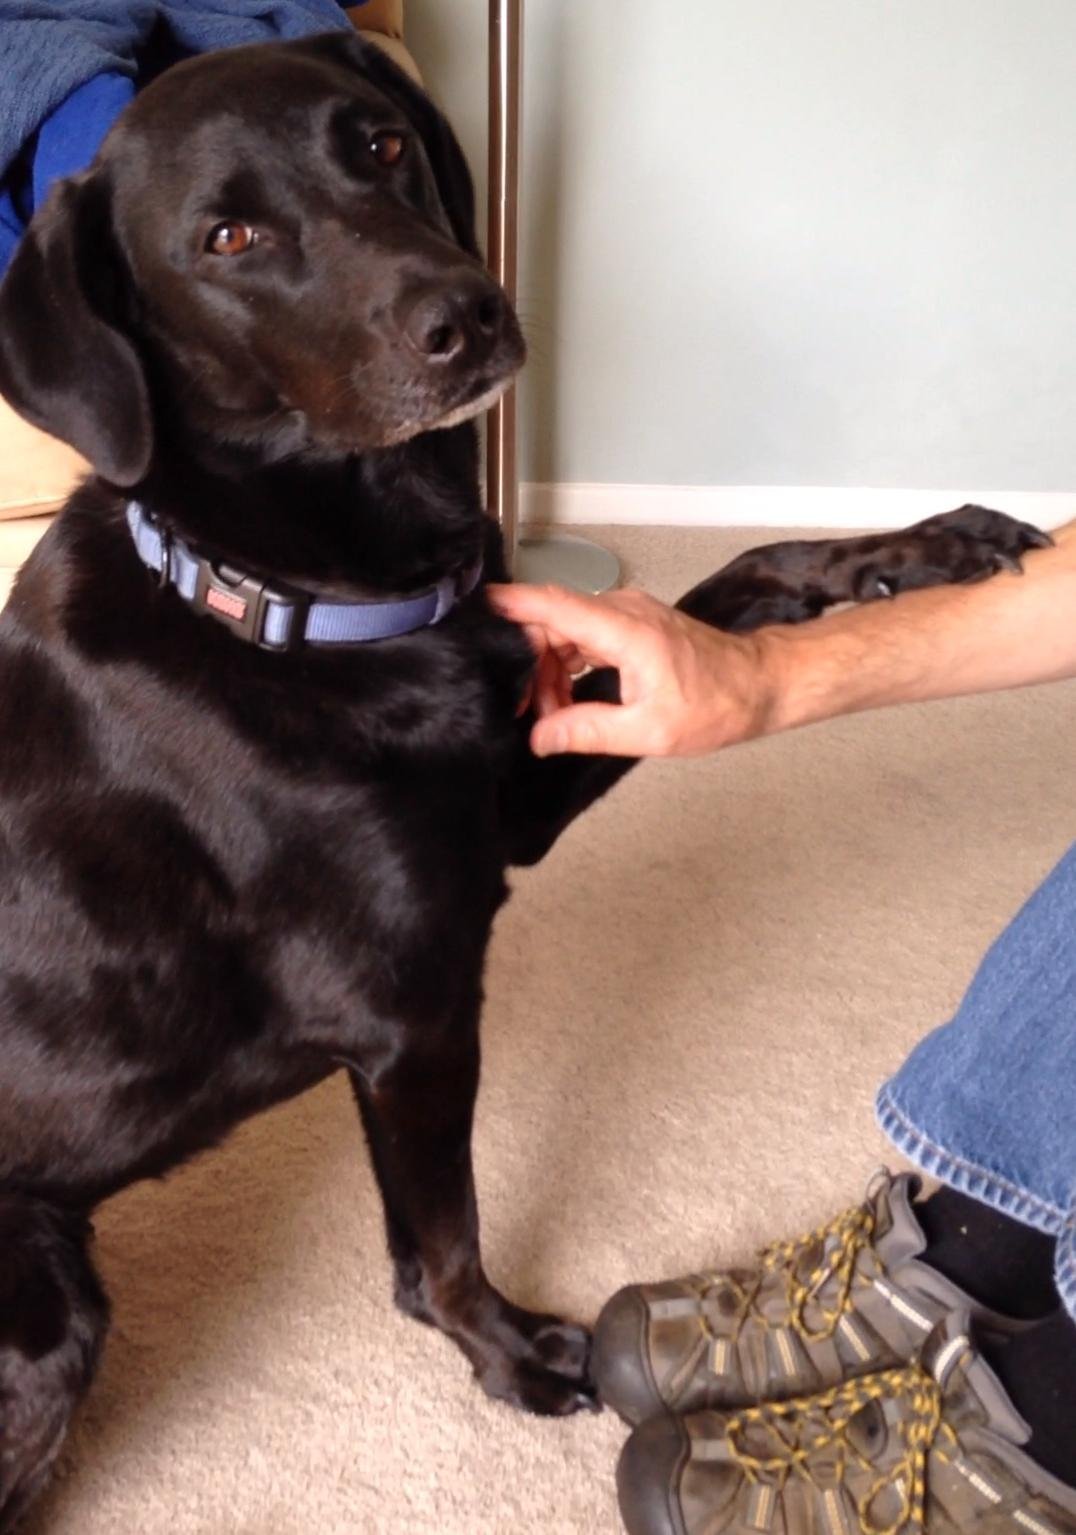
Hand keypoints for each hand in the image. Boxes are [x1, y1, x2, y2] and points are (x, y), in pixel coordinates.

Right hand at [487, 583, 774, 756]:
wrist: (760, 686)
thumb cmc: (716, 706)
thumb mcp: (649, 732)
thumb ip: (588, 731)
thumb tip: (540, 738)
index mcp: (625, 630)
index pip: (554, 604)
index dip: (512, 604)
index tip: (475, 608)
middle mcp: (622, 610)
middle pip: (551, 620)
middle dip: (530, 663)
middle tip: (529, 711)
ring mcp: (626, 614)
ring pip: (564, 630)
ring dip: (549, 670)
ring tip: (555, 715)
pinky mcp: (630, 624)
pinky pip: (583, 635)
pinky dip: (568, 664)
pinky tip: (568, 700)